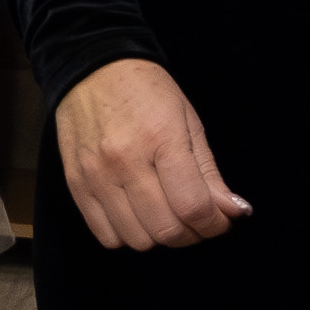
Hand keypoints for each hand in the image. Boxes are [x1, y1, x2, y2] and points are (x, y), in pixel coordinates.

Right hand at [49, 58, 248, 250]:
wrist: (91, 69)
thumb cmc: (146, 92)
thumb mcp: (189, 123)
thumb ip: (209, 173)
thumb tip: (234, 212)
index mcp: (161, 138)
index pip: (193, 206)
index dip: (215, 224)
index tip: (220, 221)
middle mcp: (125, 160)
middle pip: (166, 230)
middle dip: (192, 234)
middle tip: (196, 219)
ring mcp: (96, 175)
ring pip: (137, 240)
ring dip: (159, 236)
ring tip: (165, 214)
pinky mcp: (76, 184)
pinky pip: (106, 235)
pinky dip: (127, 235)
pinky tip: (136, 215)